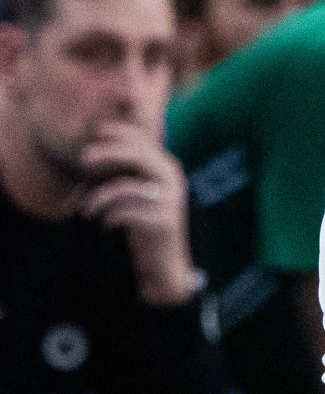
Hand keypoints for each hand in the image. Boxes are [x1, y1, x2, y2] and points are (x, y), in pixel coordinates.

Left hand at [80, 122, 197, 304]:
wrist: (165, 263)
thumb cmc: (144, 225)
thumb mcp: (138, 194)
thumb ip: (125, 173)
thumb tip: (92, 153)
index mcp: (168, 169)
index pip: (144, 142)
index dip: (120, 132)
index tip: (95, 129)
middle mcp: (173, 180)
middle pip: (138, 156)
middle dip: (108, 153)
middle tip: (83, 158)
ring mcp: (170, 200)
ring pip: (124, 187)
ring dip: (97, 199)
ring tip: (87, 210)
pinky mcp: (163, 221)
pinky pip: (124, 212)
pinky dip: (108, 217)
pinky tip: (106, 225)